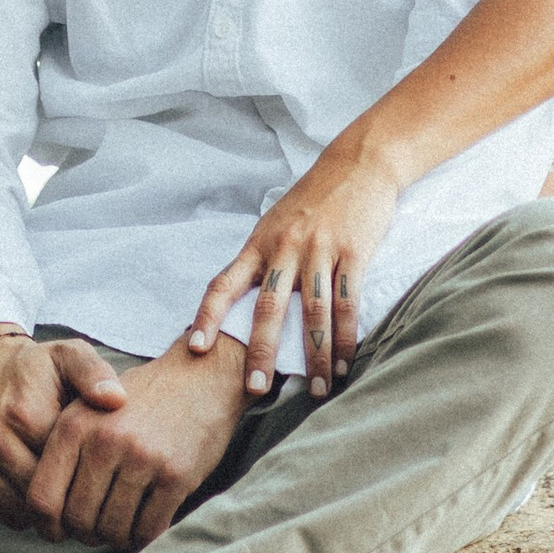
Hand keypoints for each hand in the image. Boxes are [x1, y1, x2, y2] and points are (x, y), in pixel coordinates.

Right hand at [0, 331, 124, 529]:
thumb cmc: (35, 368)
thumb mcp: (68, 355)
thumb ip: (95, 374)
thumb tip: (116, 399)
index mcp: (22, 413)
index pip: (66, 465)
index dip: (90, 469)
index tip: (103, 462)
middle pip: (45, 492)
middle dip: (70, 491)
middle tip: (90, 480)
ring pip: (25, 510)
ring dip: (50, 505)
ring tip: (67, 483)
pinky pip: (5, 514)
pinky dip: (27, 510)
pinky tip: (41, 487)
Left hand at [24, 334, 250, 551]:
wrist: (202, 377)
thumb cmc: (141, 399)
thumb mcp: (92, 408)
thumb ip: (66, 452)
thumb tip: (43, 513)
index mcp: (75, 425)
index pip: (42, 498)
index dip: (45, 526)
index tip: (57, 532)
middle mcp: (104, 441)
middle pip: (77, 520)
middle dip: (85, 534)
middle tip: (96, 529)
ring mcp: (141, 458)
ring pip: (112, 530)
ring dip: (115, 537)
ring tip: (121, 525)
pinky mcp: (175, 475)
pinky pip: (147, 529)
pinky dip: (143, 535)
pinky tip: (144, 522)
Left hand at [185, 140, 407, 399]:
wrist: (358, 163)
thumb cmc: (314, 198)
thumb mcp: (277, 223)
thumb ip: (262, 260)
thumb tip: (242, 305)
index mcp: (260, 243)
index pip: (224, 283)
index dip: (207, 315)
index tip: (196, 346)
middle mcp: (285, 247)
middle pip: (268, 307)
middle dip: (260, 351)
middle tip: (256, 388)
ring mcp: (319, 249)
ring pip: (313, 312)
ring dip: (315, 357)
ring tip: (319, 390)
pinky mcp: (353, 252)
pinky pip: (347, 303)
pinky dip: (346, 338)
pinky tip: (346, 362)